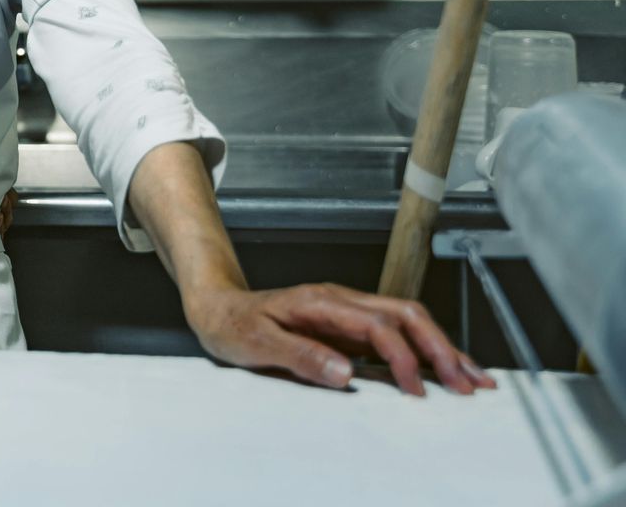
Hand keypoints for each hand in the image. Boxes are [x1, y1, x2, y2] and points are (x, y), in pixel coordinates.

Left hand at [183, 281, 495, 396]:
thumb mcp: (258, 344)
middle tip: (468, 383)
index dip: (402, 357)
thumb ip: (301, 357)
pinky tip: (443, 368)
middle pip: (406, 315)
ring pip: (408, 322)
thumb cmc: (235, 325)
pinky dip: (425, 350)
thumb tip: (346, 373)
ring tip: (474, 377)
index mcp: (322, 303)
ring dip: (442, 347)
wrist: (218, 309)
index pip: (377, 325)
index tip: (416, 390)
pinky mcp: (350, 326)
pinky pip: (396, 333)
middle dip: (442, 347)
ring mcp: (348, 312)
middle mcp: (342, 301)